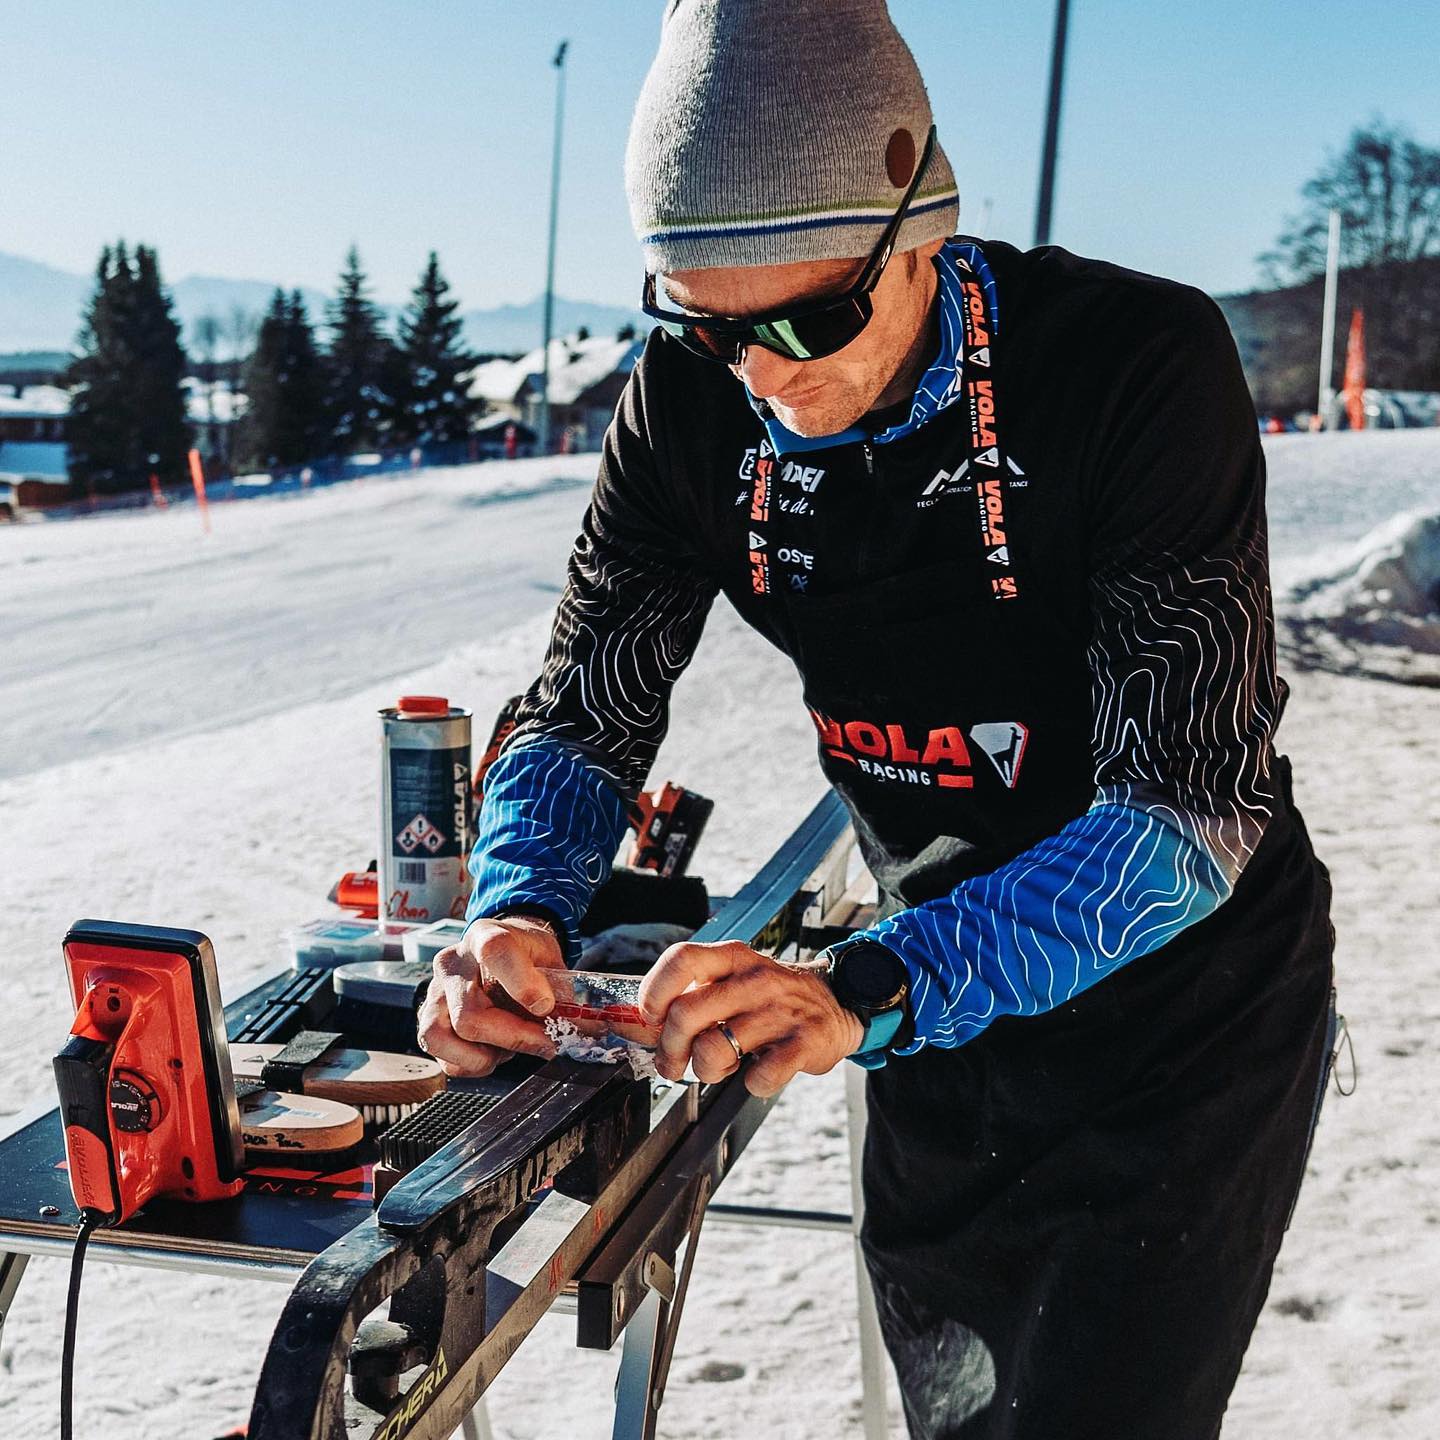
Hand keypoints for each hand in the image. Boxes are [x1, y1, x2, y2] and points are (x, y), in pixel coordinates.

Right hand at [416, 916, 564, 1076]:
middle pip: (470, 1015)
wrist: (502, 950)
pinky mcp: (428, 1020)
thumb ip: (563, 994)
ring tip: (508, 1047)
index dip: (522, 985)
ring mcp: (435, 993)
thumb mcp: (551, 962)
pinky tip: (492, 1051)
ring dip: (483, 1055)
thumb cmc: (526, 956)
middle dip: (514, 1038)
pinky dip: (471, 1064)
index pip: (495, 953)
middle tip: (544, 1041)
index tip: (545, 1006)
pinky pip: (442, 1057)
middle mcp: (453, 963)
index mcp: (486, 936)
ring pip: (441, 1038)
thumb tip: (585, 1031)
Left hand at [638, 941, 864, 1096]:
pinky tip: (758, 1072)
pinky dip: (751, 1084)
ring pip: (713, 1050)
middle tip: (672, 1063)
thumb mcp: (739, 977)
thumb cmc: (775, 996)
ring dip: (707, 1070)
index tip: (652, 1017)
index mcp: (735, 958)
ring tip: (721, 1065)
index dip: (655, 991)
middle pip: (685, 1014)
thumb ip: (698, 991)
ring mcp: (780, 1011)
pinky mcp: (804, 1043)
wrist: (840, 1002)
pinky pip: (758, 1078)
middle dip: (669, 1049)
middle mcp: (755, 979)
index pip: (681, 959)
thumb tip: (646, 1025)